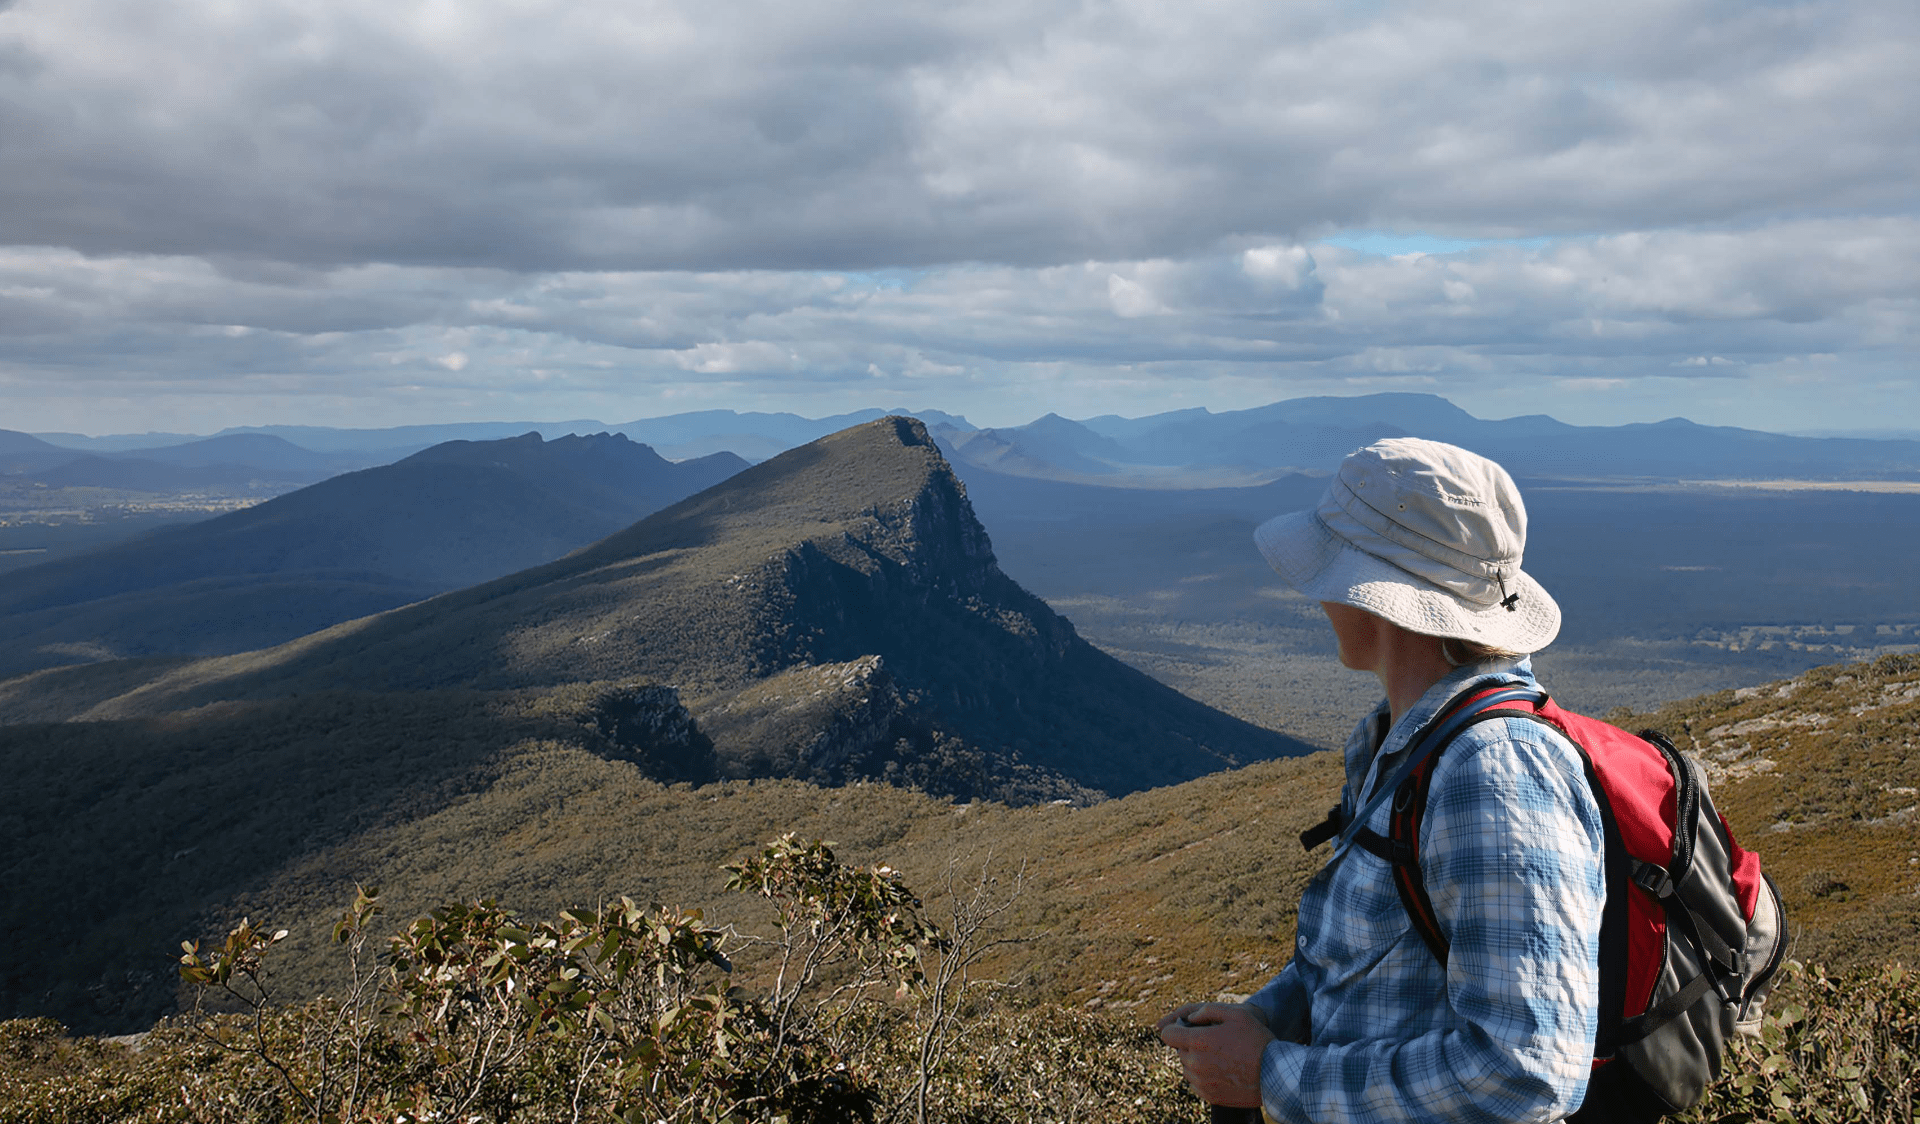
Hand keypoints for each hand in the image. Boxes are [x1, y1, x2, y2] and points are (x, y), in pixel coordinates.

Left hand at [1156, 1002, 1273, 1108]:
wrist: (1274, 1074)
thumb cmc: (1256, 1041)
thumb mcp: (1236, 1014)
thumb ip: (1208, 1011)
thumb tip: (1190, 1017)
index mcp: (1198, 1042)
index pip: (1167, 1034)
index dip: (1176, 1028)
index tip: (1187, 1028)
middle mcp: (1195, 1064)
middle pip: (1179, 1051)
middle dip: (1190, 1044)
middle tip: (1213, 1042)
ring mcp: (1201, 1082)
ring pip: (1187, 1068)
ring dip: (1196, 1060)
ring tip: (1220, 1056)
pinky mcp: (1209, 1096)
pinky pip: (1196, 1083)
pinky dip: (1204, 1076)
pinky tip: (1222, 1070)